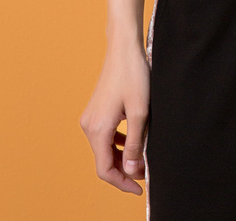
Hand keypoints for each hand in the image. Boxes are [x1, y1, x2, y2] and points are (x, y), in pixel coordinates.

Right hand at [79, 42, 149, 194]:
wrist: (124, 48)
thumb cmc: (134, 75)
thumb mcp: (140, 112)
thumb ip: (135, 144)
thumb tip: (130, 171)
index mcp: (98, 129)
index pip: (105, 170)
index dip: (122, 183)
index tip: (140, 188)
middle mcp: (89, 126)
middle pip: (104, 160)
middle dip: (125, 170)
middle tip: (147, 172)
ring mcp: (91, 117)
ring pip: (105, 149)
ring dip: (122, 157)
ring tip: (143, 158)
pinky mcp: (96, 111)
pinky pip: (105, 136)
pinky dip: (118, 143)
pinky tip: (134, 141)